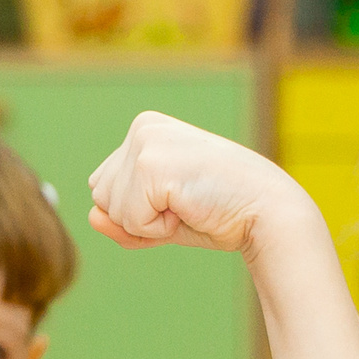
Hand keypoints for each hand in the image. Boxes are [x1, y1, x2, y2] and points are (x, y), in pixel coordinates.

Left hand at [87, 111, 313, 259]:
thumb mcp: (162, 218)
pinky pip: (130, 220)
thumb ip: (123, 220)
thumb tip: (92, 217)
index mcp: (145, 129)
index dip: (139, 210)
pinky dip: (158, 229)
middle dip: (139, 216)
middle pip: (101, 197)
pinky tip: (189, 208)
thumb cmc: (219, 212)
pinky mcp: (151, 166)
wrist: (266, 211)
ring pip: (111, 209)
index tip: (181, 199)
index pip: (105, 187)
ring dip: (149, 223)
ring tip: (189, 204)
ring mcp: (145, 143)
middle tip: (186, 204)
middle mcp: (142, 128)